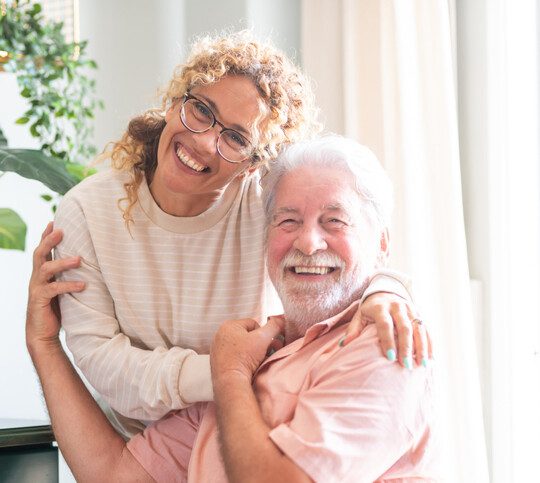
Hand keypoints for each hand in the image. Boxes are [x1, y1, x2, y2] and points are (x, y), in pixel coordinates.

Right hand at [26, 223, 84, 349]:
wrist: (43, 333)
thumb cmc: (56, 308)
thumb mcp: (62, 287)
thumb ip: (68, 275)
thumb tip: (88, 261)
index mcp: (41, 273)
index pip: (42, 250)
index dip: (46, 236)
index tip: (54, 221)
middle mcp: (36, 278)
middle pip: (39, 253)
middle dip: (49, 240)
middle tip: (62, 231)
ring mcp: (36, 288)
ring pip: (45, 269)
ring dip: (62, 262)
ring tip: (79, 260)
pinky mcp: (39, 300)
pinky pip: (53, 289)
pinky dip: (68, 285)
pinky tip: (83, 285)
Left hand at [210, 316, 284, 383]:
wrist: (230, 382)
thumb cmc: (244, 358)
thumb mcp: (263, 338)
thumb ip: (274, 326)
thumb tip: (281, 320)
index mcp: (228, 325)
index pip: (253, 323)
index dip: (263, 334)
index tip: (266, 344)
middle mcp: (220, 335)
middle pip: (248, 335)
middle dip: (260, 344)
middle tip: (267, 352)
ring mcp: (218, 349)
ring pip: (242, 347)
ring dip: (253, 352)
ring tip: (259, 360)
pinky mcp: (218, 362)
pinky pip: (235, 356)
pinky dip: (244, 360)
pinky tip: (249, 367)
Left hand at [339, 293, 432, 367]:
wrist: (386, 291)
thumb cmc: (371, 308)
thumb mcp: (360, 315)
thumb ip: (353, 329)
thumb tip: (343, 345)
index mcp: (381, 307)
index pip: (385, 324)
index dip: (388, 340)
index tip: (390, 357)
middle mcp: (398, 307)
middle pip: (404, 327)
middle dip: (406, 347)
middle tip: (405, 365)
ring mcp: (410, 310)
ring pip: (419, 328)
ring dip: (421, 347)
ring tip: (422, 364)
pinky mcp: (419, 314)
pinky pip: (427, 329)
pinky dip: (429, 344)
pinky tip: (430, 358)